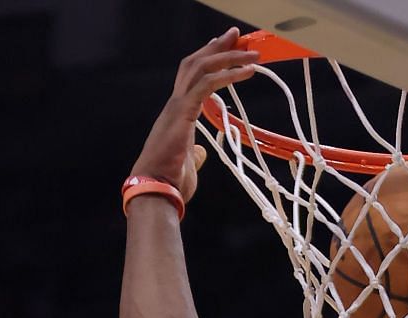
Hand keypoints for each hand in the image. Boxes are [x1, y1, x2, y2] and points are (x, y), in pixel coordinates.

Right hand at [130, 28, 259, 202]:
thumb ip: (195, 154)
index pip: (191, 78)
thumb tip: (201, 153)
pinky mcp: (182, 113)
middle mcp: (174, 104)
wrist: (156, 191)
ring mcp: (176, 107)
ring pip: (201, 68)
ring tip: (251, 51)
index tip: (225, 48)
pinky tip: (247, 71)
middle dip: (217, 47)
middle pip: (194, 64)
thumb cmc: (170, 182)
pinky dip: (228, 74)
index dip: (208, 60)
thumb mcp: (188, 165)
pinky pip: (207, 85)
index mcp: (176, 114)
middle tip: (238, 35)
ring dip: (227, 56)